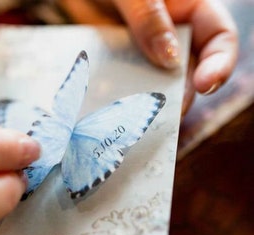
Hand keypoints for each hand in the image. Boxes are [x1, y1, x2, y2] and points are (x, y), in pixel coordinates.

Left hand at [57, 0, 237, 114]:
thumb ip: (150, 17)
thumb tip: (170, 59)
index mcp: (189, 9)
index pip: (218, 38)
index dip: (219, 64)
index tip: (205, 85)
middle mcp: (173, 34)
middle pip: (190, 71)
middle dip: (183, 93)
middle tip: (171, 111)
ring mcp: (148, 52)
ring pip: (161, 82)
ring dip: (155, 100)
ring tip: (147, 116)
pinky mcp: (125, 63)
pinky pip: (132, 84)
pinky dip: (129, 97)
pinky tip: (122, 107)